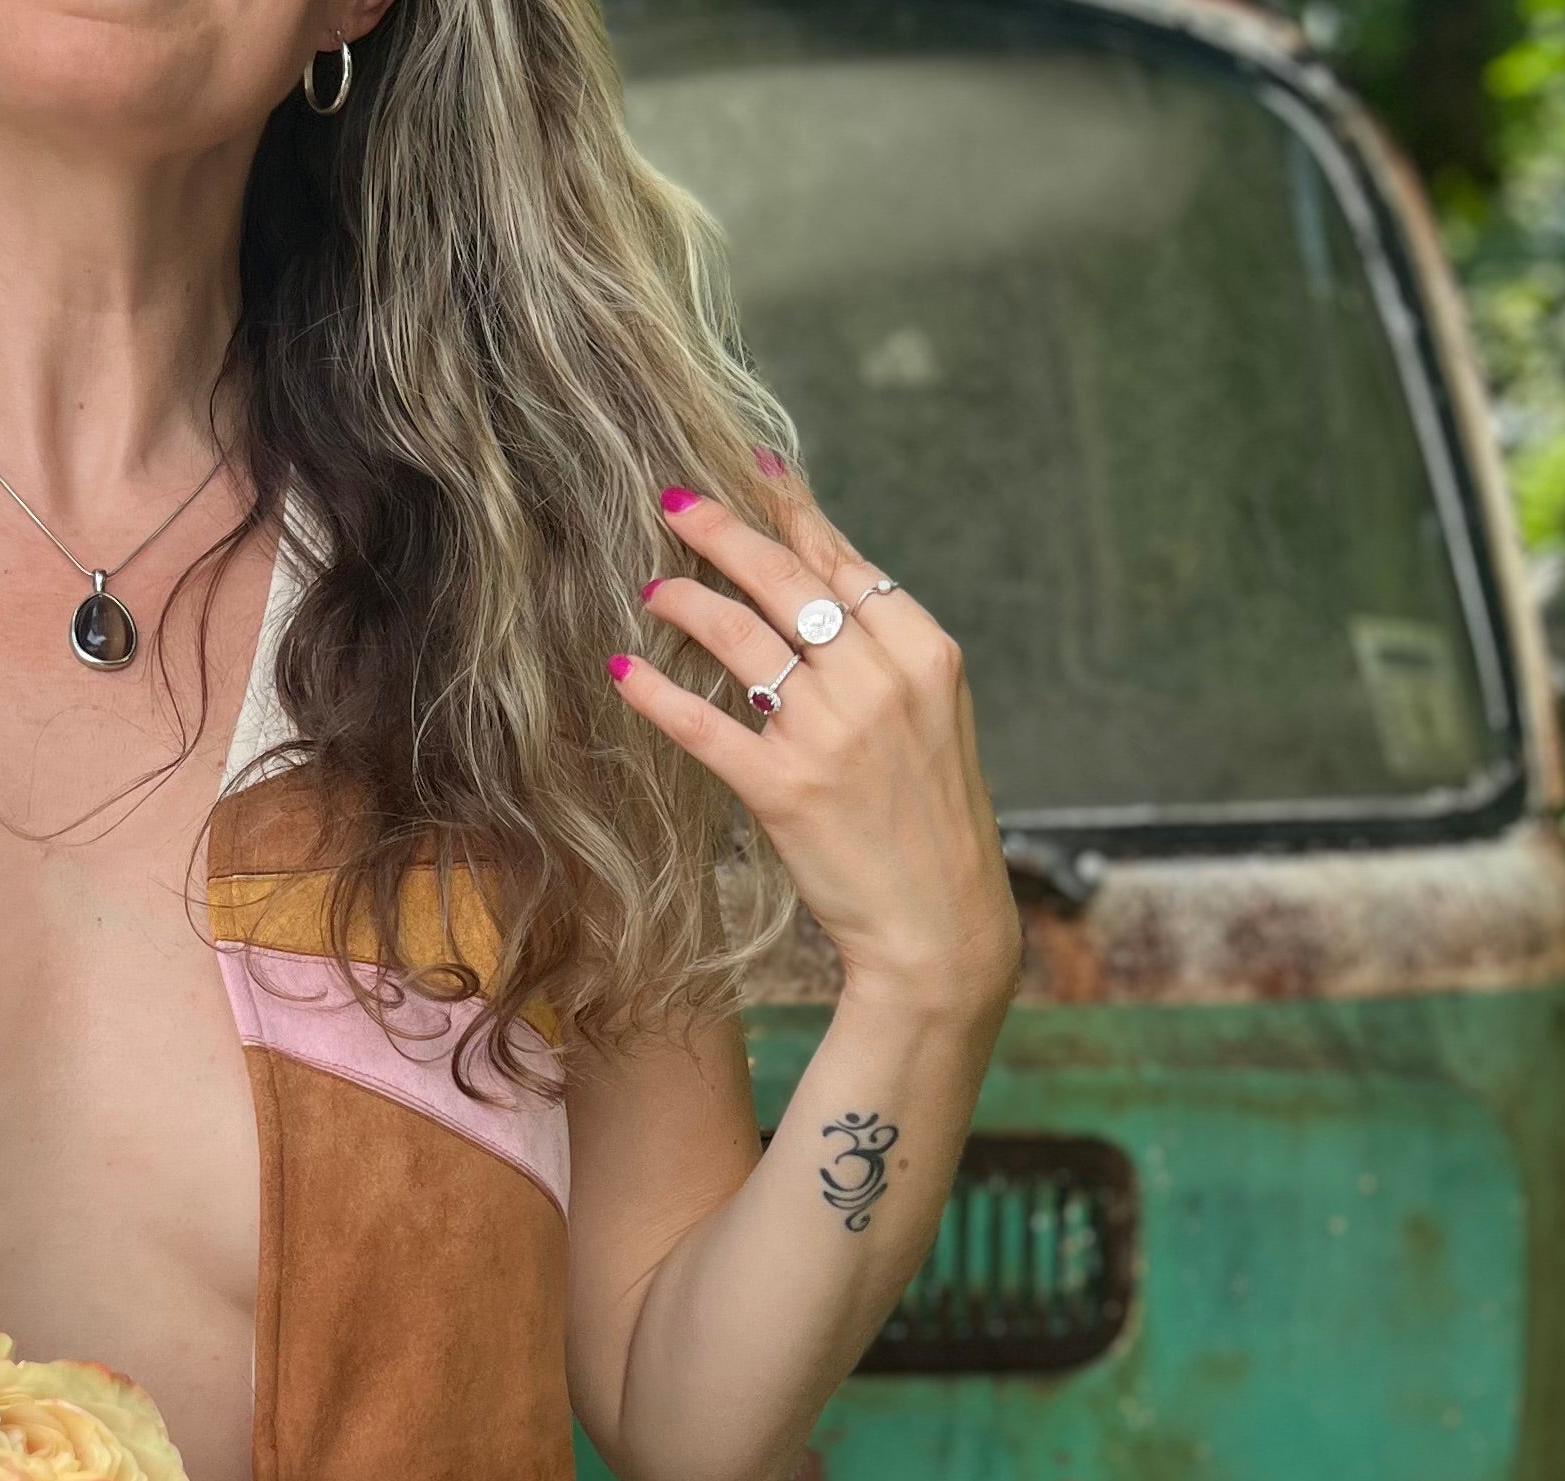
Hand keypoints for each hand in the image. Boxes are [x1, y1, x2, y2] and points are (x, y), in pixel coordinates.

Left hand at [612, 474, 1020, 1030]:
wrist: (939, 923)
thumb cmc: (930, 822)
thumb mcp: (932, 718)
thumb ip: (882, 653)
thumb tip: (820, 589)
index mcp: (922, 651)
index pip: (841, 563)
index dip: (788, 512)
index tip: (747, 474)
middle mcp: (879, 679)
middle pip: (784, 581)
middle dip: (722, 531)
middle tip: (674, 502)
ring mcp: (832, 733)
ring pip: (741, 639)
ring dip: (687, 602)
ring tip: (650, 587)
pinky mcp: (786, 790)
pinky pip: (705, 725)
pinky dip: (658, 694)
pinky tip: (624, 669)